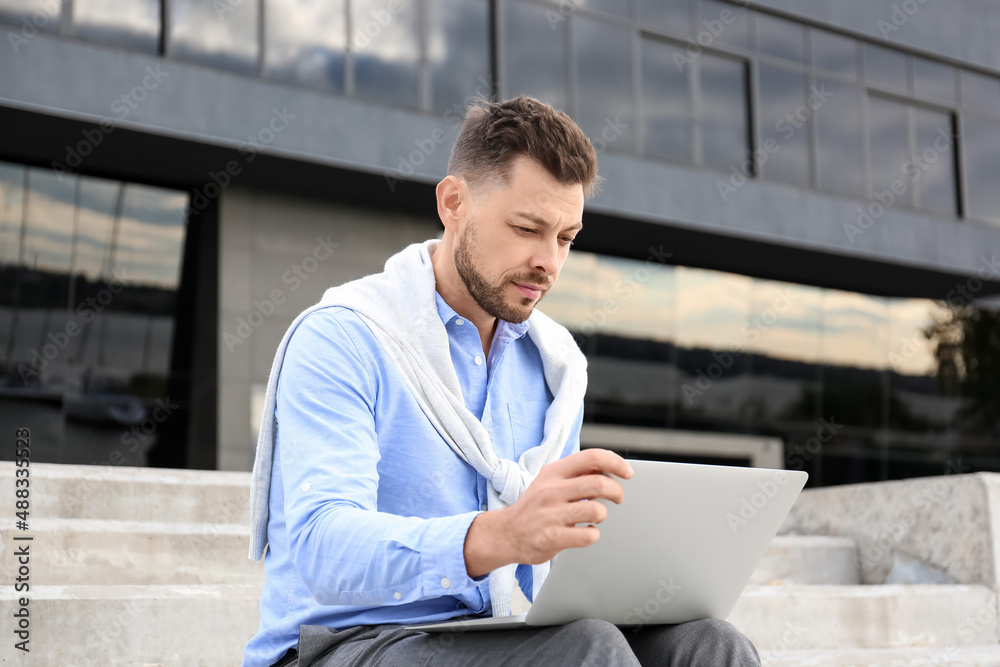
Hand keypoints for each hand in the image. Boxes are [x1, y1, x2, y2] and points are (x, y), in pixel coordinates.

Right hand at [463, 449, 633, 577]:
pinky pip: (588, 536)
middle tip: (617, 498)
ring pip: (597, 510)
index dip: (615, 463)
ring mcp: (551, 514)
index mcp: (553, 472)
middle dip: (616, 492)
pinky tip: (584, 533)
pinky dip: (592, 535)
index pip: (592, 457)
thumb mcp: (550, 481)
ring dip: (602, 515)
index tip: (627, 472)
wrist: (506, 533)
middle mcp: (551, 490)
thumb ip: (576, 474)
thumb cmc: (535, 507)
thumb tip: (610, 466)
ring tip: (594, 518)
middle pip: (599, 483)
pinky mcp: (553, 537)